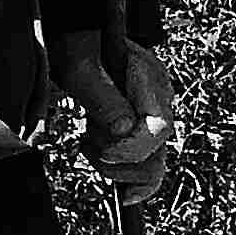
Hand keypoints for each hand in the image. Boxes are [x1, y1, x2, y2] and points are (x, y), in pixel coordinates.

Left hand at [52, 29, 176, 204]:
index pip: (158, 128)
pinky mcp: (142, 127)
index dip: (132, 148)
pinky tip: (122, 194)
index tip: (103, 152)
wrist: (75, 40)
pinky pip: (147, 163)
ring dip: (118, 168)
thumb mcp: (79, 68)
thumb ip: (102, 98)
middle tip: (85, 145)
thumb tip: (123, 132)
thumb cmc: (75, 47)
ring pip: (153, 163)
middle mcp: (161, 101)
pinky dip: (130, 177)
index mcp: (151, 81)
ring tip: (86, 143)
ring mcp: (154, 116)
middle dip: (122, 163)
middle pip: (159, 152)